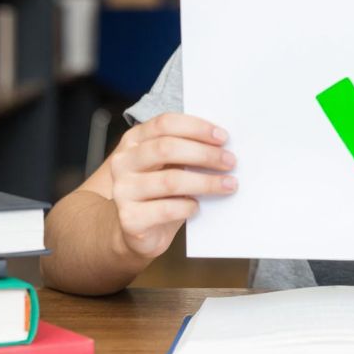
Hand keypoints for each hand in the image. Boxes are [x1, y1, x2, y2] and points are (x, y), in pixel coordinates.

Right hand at [107, 112, 237, 259]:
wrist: (134, 230)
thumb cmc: (157, 192)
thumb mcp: (166, 165)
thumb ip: (184, 151)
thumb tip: (223, 147)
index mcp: (133, 140)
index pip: (164, 123)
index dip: (196, 127)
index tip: (223, 137)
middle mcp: (123, 162)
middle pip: (166, 148)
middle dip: (204, 154)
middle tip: (230, 162)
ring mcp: (123, 190)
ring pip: (170, 181)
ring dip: (206, 182)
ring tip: (228, 185)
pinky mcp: (130, 218)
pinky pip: (167, 209)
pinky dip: (189, 206)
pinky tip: (197, 207)